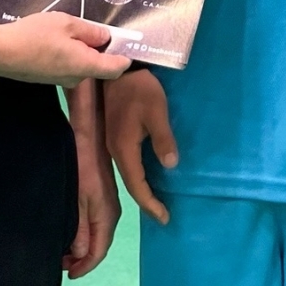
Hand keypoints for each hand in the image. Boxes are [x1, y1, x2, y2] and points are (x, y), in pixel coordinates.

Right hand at [0, 13, 129, 87]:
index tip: (128, 44)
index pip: (115, 69)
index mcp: (85, 65)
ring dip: (79, 47)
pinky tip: (52, 38)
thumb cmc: (35, 35)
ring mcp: (60, 80)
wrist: (0, 52)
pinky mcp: (47, 78)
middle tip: (88, 25)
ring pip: (80, 63)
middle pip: (97, 64)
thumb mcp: (66, 23)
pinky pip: (66, 64)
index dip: (124, 57)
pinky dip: (66, 52)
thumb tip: (105, 37)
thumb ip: (90, 31)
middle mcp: (76, 78)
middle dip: (97, 46)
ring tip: (65, 28)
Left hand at [63, 90, 120, 278]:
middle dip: (82, 259)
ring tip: (64, 252)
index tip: (69, 275)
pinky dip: (83, 233)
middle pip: (99, 244)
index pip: (98, 250)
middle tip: (62, 264)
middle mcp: (110, 212)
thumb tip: (80, 254)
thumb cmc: (81, 165)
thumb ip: (79, 228)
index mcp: (106, 215)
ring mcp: (107, 203)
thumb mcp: (77, 199)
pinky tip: (71, 232)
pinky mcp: (101, 195)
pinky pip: (95, 223)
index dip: (84, 266)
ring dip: (82, 246)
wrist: (90, 134)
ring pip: (97, 234)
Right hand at [104, 69, 178, 223]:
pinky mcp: (117, 135)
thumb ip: (163, 139)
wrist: (120, 68)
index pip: (136, 186)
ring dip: (143, 189)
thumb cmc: (140, 90)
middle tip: (163, 215)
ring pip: (129, 174)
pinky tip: (149, 174)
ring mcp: (114, 143)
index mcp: (124, 149)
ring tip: (158, 199)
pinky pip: (129, 164)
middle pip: (131, 184)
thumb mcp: (156, 112)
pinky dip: (139, 175)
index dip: (150, 203)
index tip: (164, 218)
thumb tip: (170, 166)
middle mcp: (116, 151)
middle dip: (146, 201)